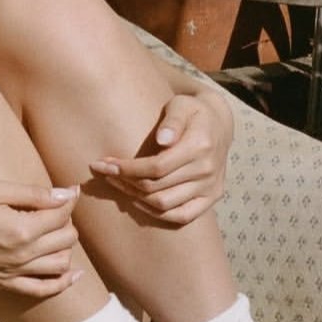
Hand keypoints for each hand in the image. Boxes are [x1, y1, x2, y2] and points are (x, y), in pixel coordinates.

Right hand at [0, 180, 81, 298]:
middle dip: (67, 220)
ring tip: (57, 230)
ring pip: (60, 265)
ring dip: (66, 247)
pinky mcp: (4, 284)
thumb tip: (65, 194)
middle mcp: (22, 256)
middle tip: (55, 206)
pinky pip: (42, 290)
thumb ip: (31, 194)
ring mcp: (14, 273)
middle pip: (65, 239)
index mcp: (21, 229)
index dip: (68, 199)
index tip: (70, 189)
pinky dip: (61, 283)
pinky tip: (72, 274)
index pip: (60, 214)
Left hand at [89, 89, 233, 223]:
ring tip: (117, 184)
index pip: (157, 167)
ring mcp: (210, 188)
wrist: (218, 124)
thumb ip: (172, 121)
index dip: (127, 169)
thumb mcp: (181, 105)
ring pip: (166, 204)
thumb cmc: (191, 111)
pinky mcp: (211, 198)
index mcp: (199, 147)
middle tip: (104, 173)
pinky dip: (157, 213)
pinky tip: (137, 200)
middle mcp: (207, 171)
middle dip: (125, 182)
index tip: (104, 163)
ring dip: (136, 197)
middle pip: (157, 187)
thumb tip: (162, 140)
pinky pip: (182, 216)